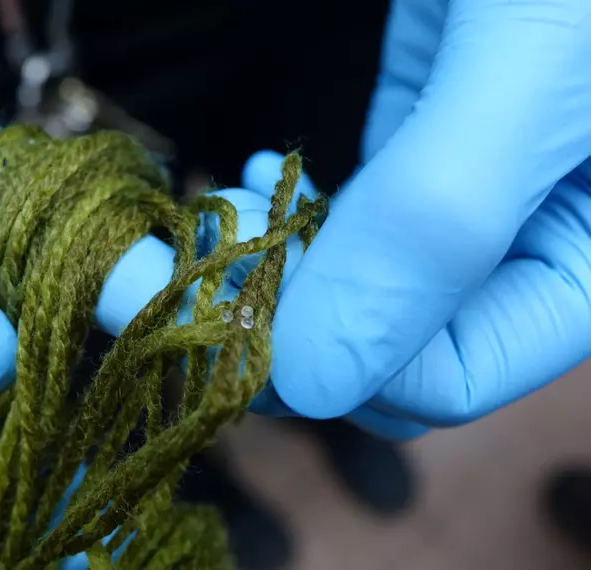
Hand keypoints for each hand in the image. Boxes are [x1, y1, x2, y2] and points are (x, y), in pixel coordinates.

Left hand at [240, 0, 590, 435]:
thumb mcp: (530, 68)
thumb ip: (433, 227)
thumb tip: (321, 378)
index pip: (453, 376)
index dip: (344, 363)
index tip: (242, 303)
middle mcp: (534, 239)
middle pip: (401, 345)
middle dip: (297, 319)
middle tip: (213, 265)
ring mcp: (475, 191)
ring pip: (368, 291)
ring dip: (282, 273)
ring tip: (228, 213)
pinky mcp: (430, 136)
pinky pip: (358, 226)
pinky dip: (296, 223)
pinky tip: (255, 186)